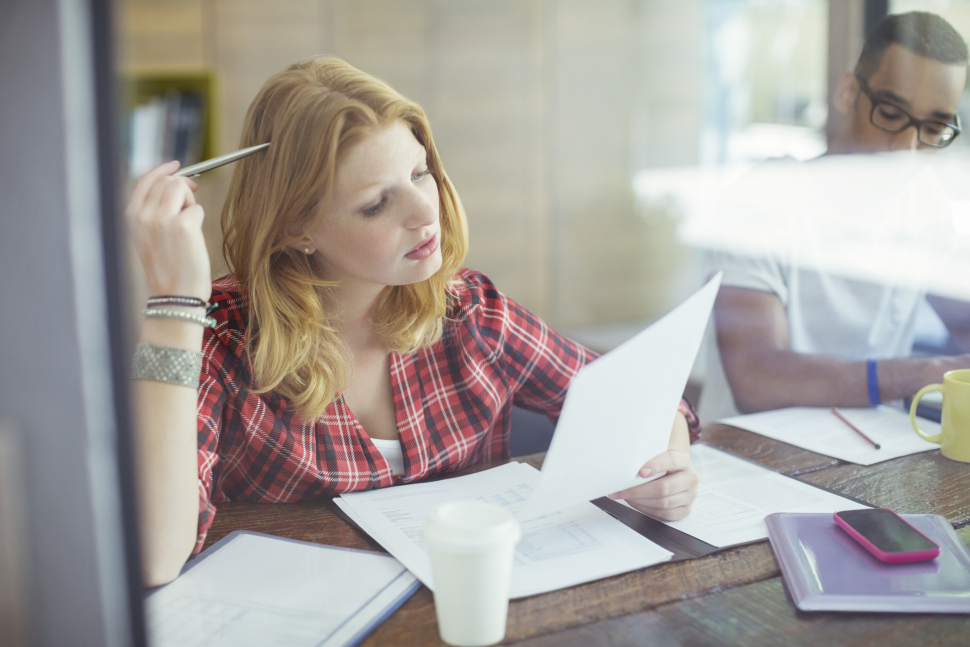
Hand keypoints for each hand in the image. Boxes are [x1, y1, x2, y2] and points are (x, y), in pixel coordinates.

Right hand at [125, 161, 210, 300]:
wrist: (174, 295)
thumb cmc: (166, 268)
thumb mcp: (149, 236)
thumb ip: (153, 210)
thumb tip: (176, 183)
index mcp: (131, 216)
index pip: (145, 180)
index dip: (163, 170)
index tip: (176, 165)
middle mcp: (143, 215)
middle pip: (167, 181)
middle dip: (183, 187)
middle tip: (192, 199)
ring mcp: (162, 219)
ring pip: (181, 188)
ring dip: (190, 201)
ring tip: (188, 224)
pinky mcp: (183, 226)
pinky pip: (197, 208)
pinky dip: (199, 219)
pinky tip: (193, 238)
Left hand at [607, 449, 699, 520]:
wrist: (673, 473)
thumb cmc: (661, 464)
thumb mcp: (656, 456)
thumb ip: (647, 459)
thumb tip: (626, 467)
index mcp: (684, 460)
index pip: (671, 461)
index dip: (655, 466)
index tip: (640, 472)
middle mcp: (690, 478)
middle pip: (664, 487)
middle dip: (638, 491)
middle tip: (622, 490)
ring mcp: (690, 495)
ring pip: (663, 503)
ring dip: (640, 502)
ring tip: (627, 497)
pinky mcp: (686, 509)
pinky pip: (665, 514)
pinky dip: (648, 510)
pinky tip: (637, 503)